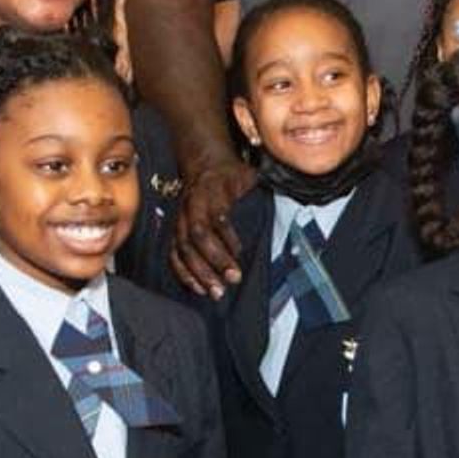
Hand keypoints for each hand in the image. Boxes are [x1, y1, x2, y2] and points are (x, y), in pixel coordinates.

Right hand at [168, 157, 255, 296]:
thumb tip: (284, 197)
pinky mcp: (175, 231)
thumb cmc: (231, 174)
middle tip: (232, 280)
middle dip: (214, 261)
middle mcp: (190, 207)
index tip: (240, 253)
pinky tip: (198, 289)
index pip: (214, 217)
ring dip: (199, 273)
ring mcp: (179, 220)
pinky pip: (174, 255)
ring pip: (183, 249)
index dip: (226, 237)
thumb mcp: (247, 174)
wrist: (204, 165)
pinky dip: (184, 274)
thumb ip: (258, 189)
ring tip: (216, 292)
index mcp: (209, 193)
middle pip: (197, 237)